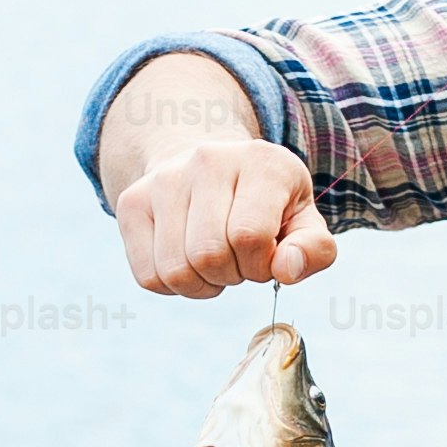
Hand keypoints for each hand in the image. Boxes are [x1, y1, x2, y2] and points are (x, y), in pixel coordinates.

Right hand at [116, 136, 337, 297]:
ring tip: (215, 260)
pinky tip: (188, 260)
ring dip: (202, 284)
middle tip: (238, 259)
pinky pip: (148, 276)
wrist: (212, 167)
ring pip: (175, 270)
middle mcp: (207, 160)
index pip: (249, 237)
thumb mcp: (304, 220)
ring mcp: (164, 178)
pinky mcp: (132, 201)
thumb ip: (314, 250)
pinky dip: (173, 286)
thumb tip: (285, 270)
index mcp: (260, 161)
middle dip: (230, 275)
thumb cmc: (267, 204)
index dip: (260, 266)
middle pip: (208, 255)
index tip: (266, 257)